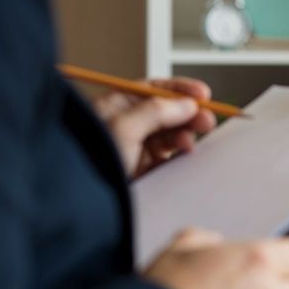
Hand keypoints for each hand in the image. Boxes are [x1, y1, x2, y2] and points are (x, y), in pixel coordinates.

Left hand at [91, 77, 217, 178]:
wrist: (82, 199)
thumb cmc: (88, 159)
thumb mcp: (123, 127)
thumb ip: (157, 111)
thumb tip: (186, 104)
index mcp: (116, 106)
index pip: (153, 89)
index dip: (179, 90)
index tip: (202, 93)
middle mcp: (127, 124)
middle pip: (167, 112)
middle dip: (188, 114)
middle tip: (206, 119)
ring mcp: (136, 147)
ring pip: (171, 134)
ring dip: (185, 134)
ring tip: (190, 141)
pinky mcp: (144, 169)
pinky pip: (170, 156)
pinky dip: (181, 153)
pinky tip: (186, 152)